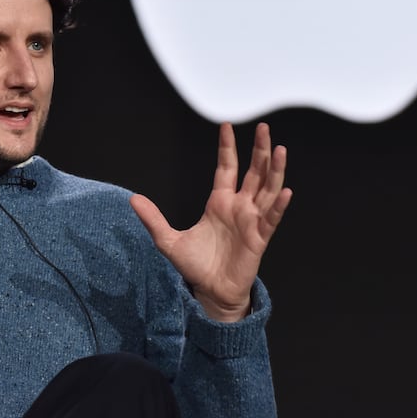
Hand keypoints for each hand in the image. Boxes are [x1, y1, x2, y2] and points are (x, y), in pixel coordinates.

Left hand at [130, 122, 291, 322]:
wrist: (210, 291)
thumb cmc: (195, 265)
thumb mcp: (168, 240)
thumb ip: (153, 219)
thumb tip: (132, 199)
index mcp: (219, 202)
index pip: (226, 168)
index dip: (227, 148)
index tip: (227, 126)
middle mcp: (239, 207)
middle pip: (253, 173)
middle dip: (259, 151)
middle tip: (265, 127)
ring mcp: (251, 221)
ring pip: (267, 190)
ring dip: (274, 171)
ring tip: (279, 149)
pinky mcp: (259, 239)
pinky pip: (271, 219)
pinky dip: (279, 206)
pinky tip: (284, 191)